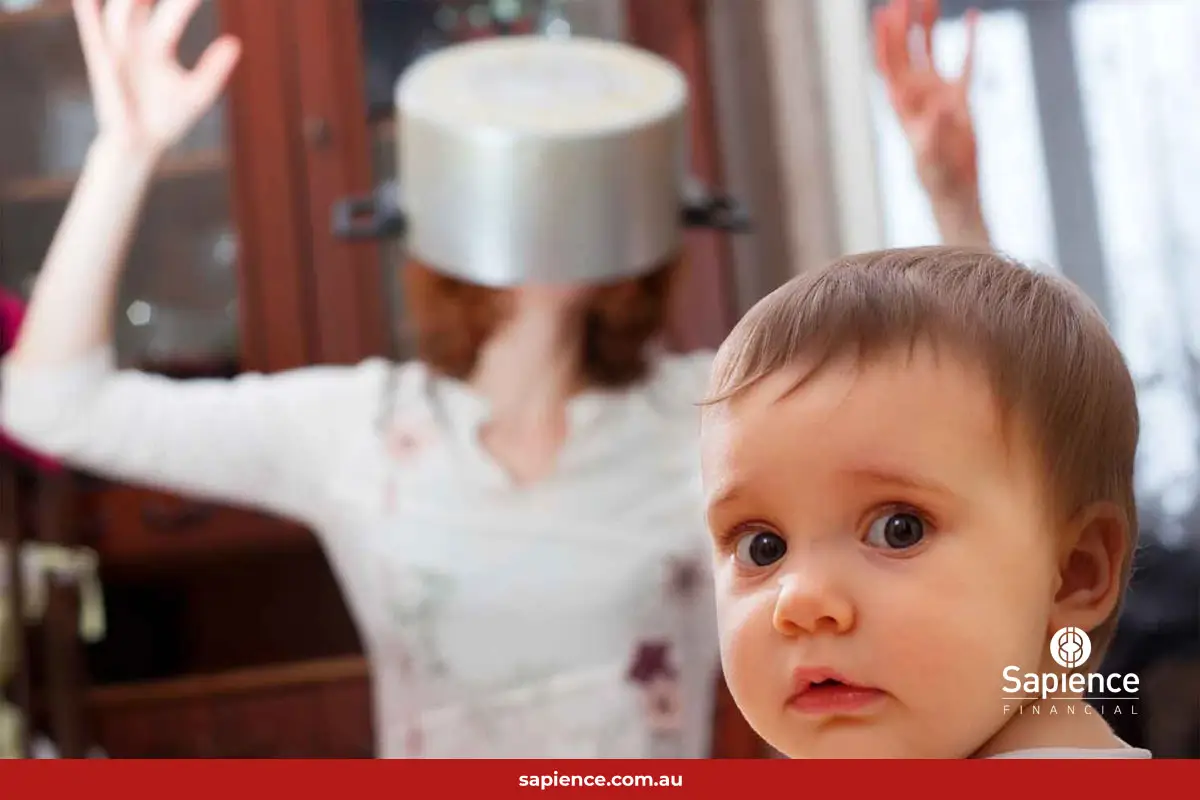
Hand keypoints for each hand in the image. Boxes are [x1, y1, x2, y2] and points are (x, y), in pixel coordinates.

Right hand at [74, 0, 240, 160]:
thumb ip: (214, 68)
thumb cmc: (166, 118)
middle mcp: (135, 39)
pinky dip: (87, 15)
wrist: (140, 146)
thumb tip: (235, 42)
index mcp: (158, 42)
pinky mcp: (102, 64)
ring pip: (120, 10)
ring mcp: (117, 49)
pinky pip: (92, 35)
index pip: (174, 8)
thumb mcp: (197, 93)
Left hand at [874, 0, 978, 205]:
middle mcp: (916, 93)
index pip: (890, 65)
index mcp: (902, 104)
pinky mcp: (960, 97)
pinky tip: (972, 16)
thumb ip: (934, 133)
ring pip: (931, 50)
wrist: (955, 187)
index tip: (885, 14)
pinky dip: (969, 40)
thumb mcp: (931, 156)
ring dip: (928, 24)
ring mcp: (937, 92)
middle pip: (907, 50)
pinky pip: (965, 61)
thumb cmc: (935, 176)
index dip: (886, 40)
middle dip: (905, 24)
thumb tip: (940, 110)